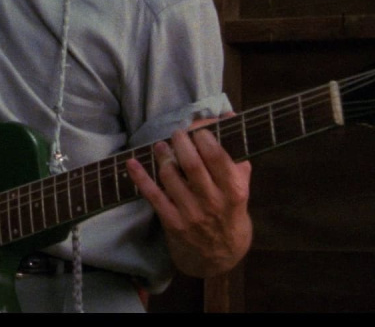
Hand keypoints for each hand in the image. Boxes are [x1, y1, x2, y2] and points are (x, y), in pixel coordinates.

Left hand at [124, 114, 252, 276]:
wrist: (220, 256)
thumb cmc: (230, 214)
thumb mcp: (242, 189)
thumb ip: (237, 157)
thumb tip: (229, 118)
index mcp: (234, 191)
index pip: (217, 157)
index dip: (204, 137)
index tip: (197, 128)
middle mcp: (212, 201)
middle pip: (191, 164)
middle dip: (181, 142)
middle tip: (177, 133)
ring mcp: (190, 213)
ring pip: (170, 176)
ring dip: (162, 156)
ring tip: (161, 146)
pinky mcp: (171, 221)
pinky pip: (152, 195)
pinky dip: (140, 177)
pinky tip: (132, 162)